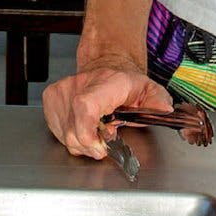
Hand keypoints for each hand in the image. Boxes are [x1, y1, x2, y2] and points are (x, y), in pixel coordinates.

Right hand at [42, 54, 173, 159]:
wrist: (106, 67)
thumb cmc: (125, 84)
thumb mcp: (149, 90)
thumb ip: (158, 101)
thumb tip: (164, 110)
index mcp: (107, 83)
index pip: (85, 105)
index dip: (87, 131)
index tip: (99, 148)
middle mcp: (81, 83)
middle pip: (74, 129)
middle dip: (90, 146)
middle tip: (105, 142)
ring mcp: (63, 90)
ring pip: (65, 134)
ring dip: (82, 142)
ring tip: (96, 131)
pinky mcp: (51, 97)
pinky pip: (58, 131)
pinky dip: (71, 136)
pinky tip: (84, 128)